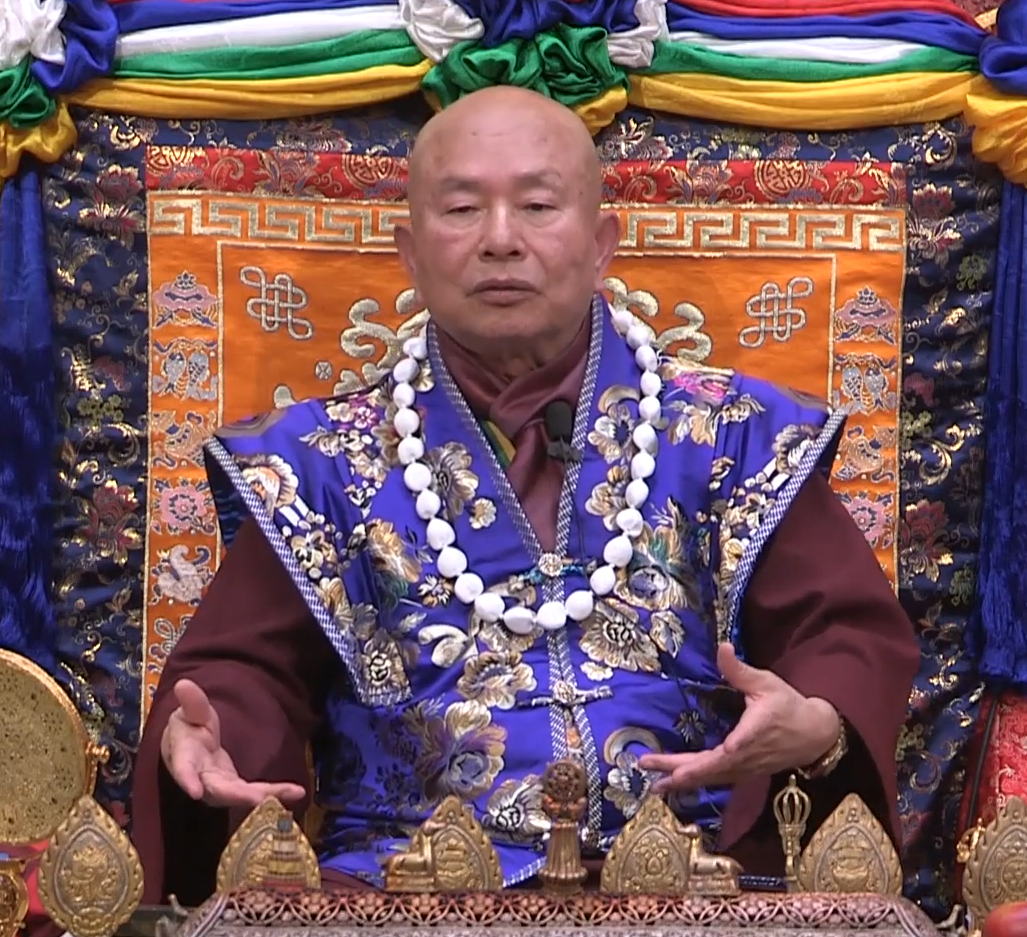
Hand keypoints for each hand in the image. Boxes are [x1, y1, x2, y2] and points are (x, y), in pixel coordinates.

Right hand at [160, 679, 305, 807]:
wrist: (189, 745)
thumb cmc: (186, 727)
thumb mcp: (189, 711)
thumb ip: (192, 702)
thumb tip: (184, 684)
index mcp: (184, 756)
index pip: (184, 768)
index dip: (187, 780)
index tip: (195, 792)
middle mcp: (201, 777)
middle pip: (219, 790)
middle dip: (240, 795)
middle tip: (261, 798)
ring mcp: (219, 785)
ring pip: (240, 795)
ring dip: (266, 795)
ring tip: (293, 792)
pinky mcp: (235, 787)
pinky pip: (254, 792)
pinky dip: (274, 792)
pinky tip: (296, 792)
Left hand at [638, 644, 840, 793]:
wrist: (814, 736)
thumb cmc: (788, 705)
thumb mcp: (766, 683)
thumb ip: (740, 670)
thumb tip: (723, 646)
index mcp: (757, 730)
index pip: (745, 740)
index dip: (735, 746)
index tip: (728, 748)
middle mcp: (748, 754)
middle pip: (713, 766)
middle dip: (681, 767)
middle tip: (650, 765)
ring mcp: (745, 768)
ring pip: (711, 777)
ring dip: (682, 780)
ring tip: (654, 785)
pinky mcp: (743, 773)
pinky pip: (715, 780)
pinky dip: (694, 782)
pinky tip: (673, 784)